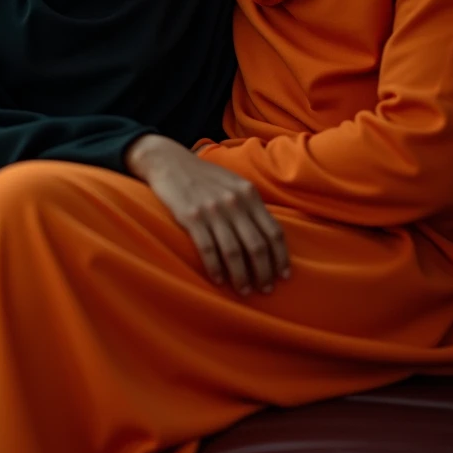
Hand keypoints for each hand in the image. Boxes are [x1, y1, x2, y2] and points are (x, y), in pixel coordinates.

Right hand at [127, 133, 290, 295]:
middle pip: (257, 245)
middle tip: (265, 290)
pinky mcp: (191, 216)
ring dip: (241, 277)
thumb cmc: (204, 176)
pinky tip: (218, 281)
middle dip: (264, 272)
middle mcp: (234, 201)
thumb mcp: (233, 183)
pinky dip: (215, 268)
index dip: (281, 257)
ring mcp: (213, 209)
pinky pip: (208, 249)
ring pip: (234, 252)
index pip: (274, 231)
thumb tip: (268, 236)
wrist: (169, 161)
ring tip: (244, 291)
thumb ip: (250, 205)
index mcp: (249, 193)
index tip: (284, 276)